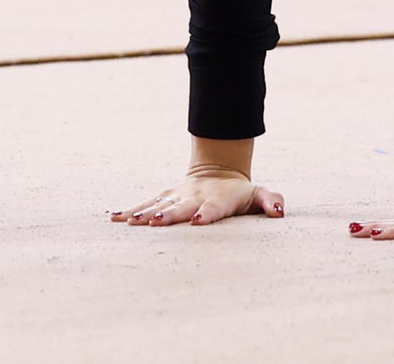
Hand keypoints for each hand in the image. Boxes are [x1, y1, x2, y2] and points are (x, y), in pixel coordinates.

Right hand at [112, 165, 284, 228]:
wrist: (217, 171)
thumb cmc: (239, 193)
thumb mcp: (259, 194)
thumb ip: (270, 201)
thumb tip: (279, 212)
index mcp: (217, 199)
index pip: (212, 208)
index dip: (205, 214)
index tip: (196, 220)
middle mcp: (194, 197)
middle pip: (181, 207)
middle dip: (169, 215)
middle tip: (156, 222)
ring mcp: (178, 196)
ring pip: (159, 204)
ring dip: (145, 213)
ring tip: (128, 222)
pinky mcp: (165, 197)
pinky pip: (146, 204)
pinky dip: (130, 210)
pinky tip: (114, 218)